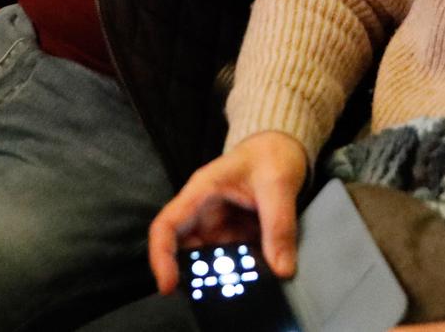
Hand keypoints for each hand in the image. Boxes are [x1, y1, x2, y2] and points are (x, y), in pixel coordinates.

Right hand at [149, 131, 308, 292]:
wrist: (283, 148)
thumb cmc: (272, 155)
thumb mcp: (278, 185)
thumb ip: (279, 225)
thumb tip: (282, 270)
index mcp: (201, 192)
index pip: (167, 225)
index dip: (161, 256)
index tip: (168, 286)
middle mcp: (203, 214)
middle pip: (185, 251)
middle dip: (195, 278)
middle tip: (216, 296)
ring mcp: (219, 227)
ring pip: (209, 262)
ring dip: (221, 279)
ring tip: (241, 291)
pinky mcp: (236, 237)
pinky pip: (232, 263)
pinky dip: (241, 276)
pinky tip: (257, 282)